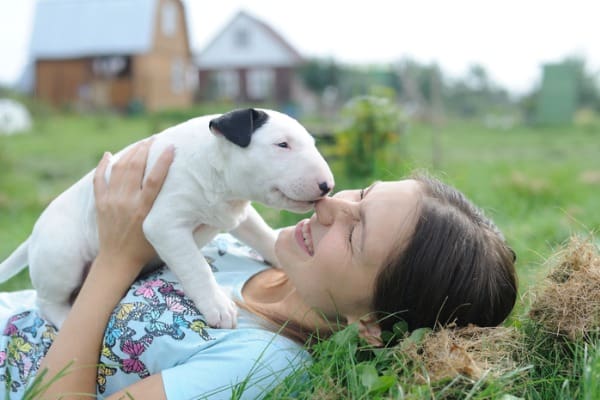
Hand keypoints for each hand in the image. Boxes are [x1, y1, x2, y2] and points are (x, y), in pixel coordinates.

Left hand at [93, 139, 173, 277]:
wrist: (118, 261)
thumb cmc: (148, 249)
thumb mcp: (168, 235)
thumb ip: (184, 222)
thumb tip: (213, 215)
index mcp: (145, 210)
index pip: (155, 179)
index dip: (163, 161)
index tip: (171, 146)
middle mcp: (127, 203)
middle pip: (135, 168)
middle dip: (145, 150)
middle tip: (155, 139)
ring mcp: (112, 202)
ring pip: (119, 169)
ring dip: (130, 153)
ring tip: (141, 144)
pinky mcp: (101, 204)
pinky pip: (99, 179)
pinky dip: (103, 165)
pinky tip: (109, 155)